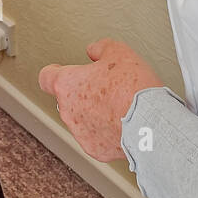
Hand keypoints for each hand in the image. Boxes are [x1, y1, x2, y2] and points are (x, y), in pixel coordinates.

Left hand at [38, 39, 164, 162]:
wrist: (150, 124)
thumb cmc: (133, 88)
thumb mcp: (119, 52)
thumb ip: (101, 48)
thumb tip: (95, 51)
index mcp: (67, 85)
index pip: (47, 77)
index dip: (54, 72)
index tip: (59, 71)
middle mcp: (68, 111)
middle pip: (68, 99)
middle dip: (83, 93)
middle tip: (106, 87)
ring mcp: (81, 133)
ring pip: (83, 120)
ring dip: (95, 114)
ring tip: (120, 106)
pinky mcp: (96, 150)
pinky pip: (97, 138)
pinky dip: (107, 132)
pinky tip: (124, 124)